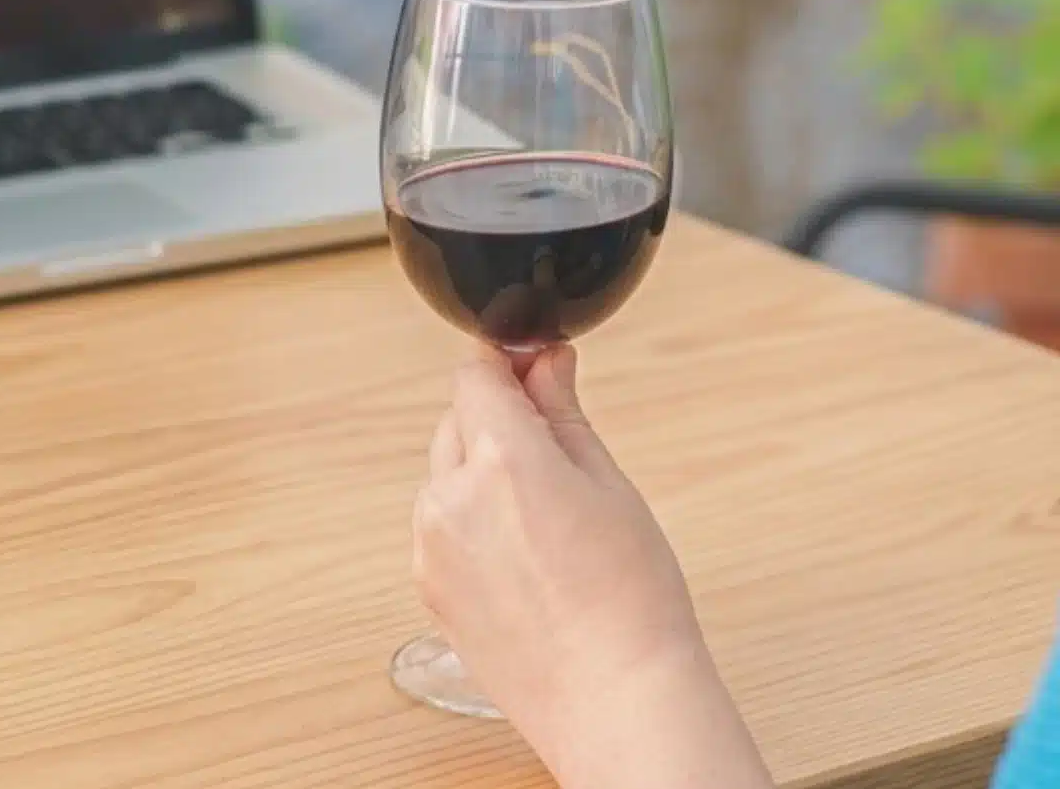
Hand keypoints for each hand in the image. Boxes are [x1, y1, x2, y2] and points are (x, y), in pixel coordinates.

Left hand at [415, 346, 772, 788]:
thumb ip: (562, 414)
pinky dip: (470, 525)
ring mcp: (430, 545)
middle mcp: (450, 497)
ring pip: (444, 477)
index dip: (507, 366)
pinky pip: (441, 529)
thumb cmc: (631, 599)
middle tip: (558, 458)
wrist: (614, 698)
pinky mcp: (428, 586)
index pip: (475, 374)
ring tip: (547, 524)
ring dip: (479, 476)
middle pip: (456, 422)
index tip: (535, 371)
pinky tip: (524, 560)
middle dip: (497, 423)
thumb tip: (545, 362)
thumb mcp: (608, 485)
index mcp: (500, 459)